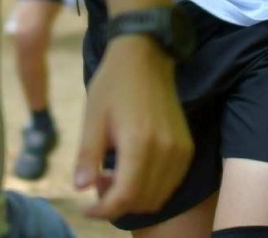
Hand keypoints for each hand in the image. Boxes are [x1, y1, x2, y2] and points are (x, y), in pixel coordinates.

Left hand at [75, 35, 191, 219]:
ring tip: (113, 177)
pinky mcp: (186, 147)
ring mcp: (180, 150)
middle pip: (142, 201)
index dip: (102, 210)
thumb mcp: (92, 118)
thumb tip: (80, 188)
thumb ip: (87, 156)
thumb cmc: (113, 85)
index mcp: (139, 143)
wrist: (145, 57)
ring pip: (158, 196)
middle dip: (116, 204)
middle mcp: (165, 150)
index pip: (124, 197)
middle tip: (98, 184)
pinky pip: (170, 183)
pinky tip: (133, 170)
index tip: (85, 207)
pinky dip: (151, 188)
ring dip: (134, 198)